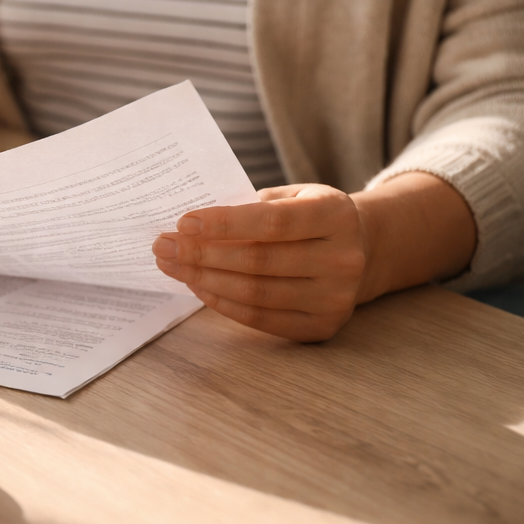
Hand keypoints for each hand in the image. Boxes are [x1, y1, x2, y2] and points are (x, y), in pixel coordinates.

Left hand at [152, 184, 368, 341]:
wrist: (361, 250)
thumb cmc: (310, 218)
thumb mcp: (293, 196)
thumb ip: (251, 206)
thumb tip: (190, 225)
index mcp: (336, 215)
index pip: (272, 222)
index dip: (223, 223)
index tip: (183, 223)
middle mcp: (343, 259)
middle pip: (258, 261)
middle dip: (201, 254)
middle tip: (162, 246)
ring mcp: (336, 298)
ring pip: (255, 293)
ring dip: (204, 279)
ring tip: (172, 265)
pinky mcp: (322, 326)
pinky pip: (260, 318)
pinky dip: (222, 302)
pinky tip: (197, 285)